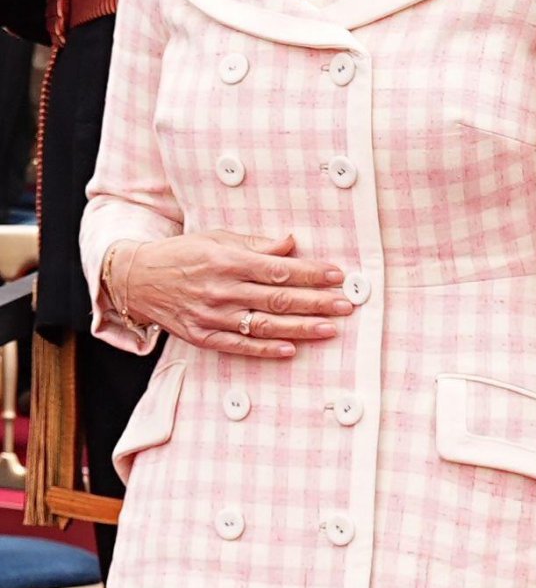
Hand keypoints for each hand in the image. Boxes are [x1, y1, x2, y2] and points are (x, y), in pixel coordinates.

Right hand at [114, 231, 350, 359]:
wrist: (137, 278)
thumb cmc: (184, 253)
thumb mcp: (219, 238)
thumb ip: (256, 244)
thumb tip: (291, 243)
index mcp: (228, 261)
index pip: (278, 270)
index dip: (310, 274)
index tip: (337, 275)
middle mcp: (221, 290)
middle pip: (277, 299)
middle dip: (315, 302)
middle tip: (344, 305)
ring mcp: (211, 316)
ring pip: (263, 325)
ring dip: (300, 328)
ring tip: (329, 329)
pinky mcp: (202, 336)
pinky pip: (238, 346)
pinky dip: (265, 349)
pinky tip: (290, 349)